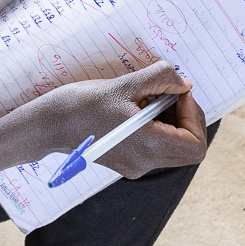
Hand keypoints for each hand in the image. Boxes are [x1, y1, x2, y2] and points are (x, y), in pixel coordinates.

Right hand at [35, 60, 208, 179]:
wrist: (49, 125)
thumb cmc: (82, 104)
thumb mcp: (125, 84)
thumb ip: (162, 79)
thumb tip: (184, 84)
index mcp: (148, 146)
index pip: (195, 144)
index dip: (194, 116)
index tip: (177, 94)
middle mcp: (144, 163)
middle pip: (188, 148)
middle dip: (185, 117)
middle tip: (167, 93)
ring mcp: (135, 166)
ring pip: (173, 148)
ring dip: (171, 121)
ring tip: (148, 99)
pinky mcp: (127, 162)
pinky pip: (155, 148)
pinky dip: (156, 128)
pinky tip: (137, 109)